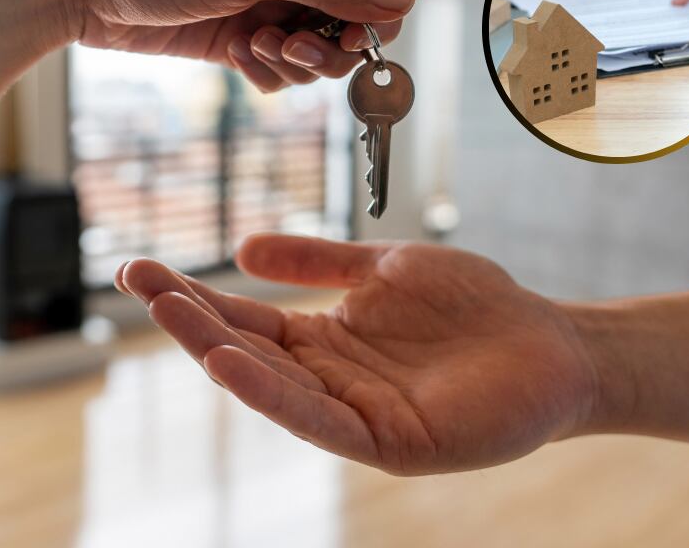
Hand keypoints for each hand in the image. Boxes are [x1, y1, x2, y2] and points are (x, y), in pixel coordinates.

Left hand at [55, 0, 415, 92]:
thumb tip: (404, 2)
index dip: (374, 20)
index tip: (348, 40)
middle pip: (347, 32)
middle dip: (325, 51)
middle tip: (283, 47)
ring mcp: (263, 14)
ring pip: (313, 61)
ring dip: (290, 66)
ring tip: (248, 48)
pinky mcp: (237, 45)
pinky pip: (276, 76)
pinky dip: (263, 75)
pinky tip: (234, 58)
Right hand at [115, 235, 598, 474]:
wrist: (551, 343)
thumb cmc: (474, 307)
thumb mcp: (384, 269)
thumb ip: (320, 260)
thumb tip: (243, 247)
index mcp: (326, 341)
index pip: (246, 318)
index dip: (195, 296)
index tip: (141, 268)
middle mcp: (329, 380)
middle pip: (246, 349)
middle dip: (189, 318)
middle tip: (136, 280)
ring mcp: (356, 413)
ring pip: (272, 385)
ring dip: (217, 350)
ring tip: (167, 311)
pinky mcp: (389, 442)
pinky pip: (319, 420)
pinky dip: (271, 393)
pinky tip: (230, 361)